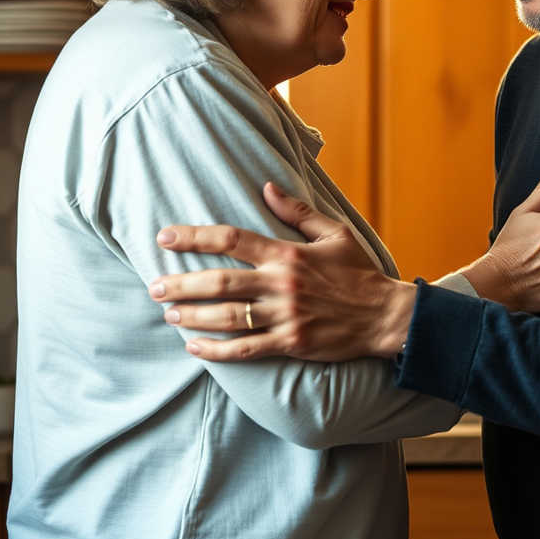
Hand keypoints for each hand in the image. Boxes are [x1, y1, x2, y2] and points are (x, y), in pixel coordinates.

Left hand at [150, 182, 413, 361]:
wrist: (385, 315)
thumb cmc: (359, 273)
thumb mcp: (334, 233)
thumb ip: (298, 211)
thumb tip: (266, 187)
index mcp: (288, 254)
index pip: (231, 240)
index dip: (194, 237)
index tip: (165, 237)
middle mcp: (281, 284)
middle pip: (219, 282)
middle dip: (180, 284)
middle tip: (154, 287)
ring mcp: (285, 316)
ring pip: (226, 317)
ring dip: (192, 316)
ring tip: (169, 314)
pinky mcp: (291, 343)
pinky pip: (246, 349)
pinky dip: (216, 351)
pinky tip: (195, 349)